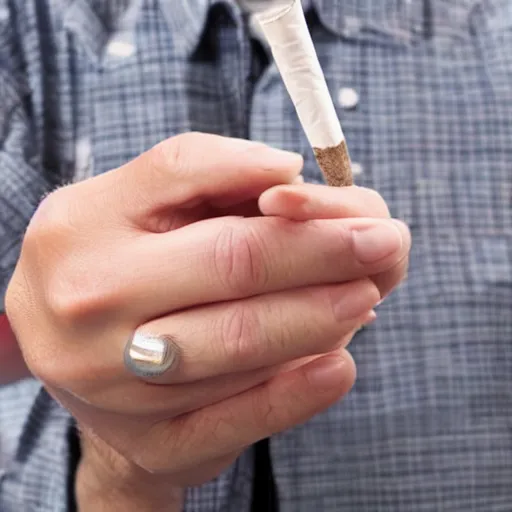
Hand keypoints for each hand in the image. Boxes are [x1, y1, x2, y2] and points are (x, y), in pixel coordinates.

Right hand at [5, 133, 409, 509]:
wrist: (66, 348)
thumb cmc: (112, 258)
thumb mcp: (135, 199)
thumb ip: (203, 169)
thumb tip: (285, 172)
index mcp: (84, 231)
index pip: (192, 183)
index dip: (285, 195)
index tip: (357, 208)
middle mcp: (89, 310)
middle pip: (232, 269)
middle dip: (324, 253)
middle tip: (384, 242)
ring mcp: (116, 386)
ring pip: (240, 346)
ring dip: (320, 316)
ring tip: (364, 294)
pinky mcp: (152, 440)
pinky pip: (233, 423)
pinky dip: (294, 394)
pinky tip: (339, 368)